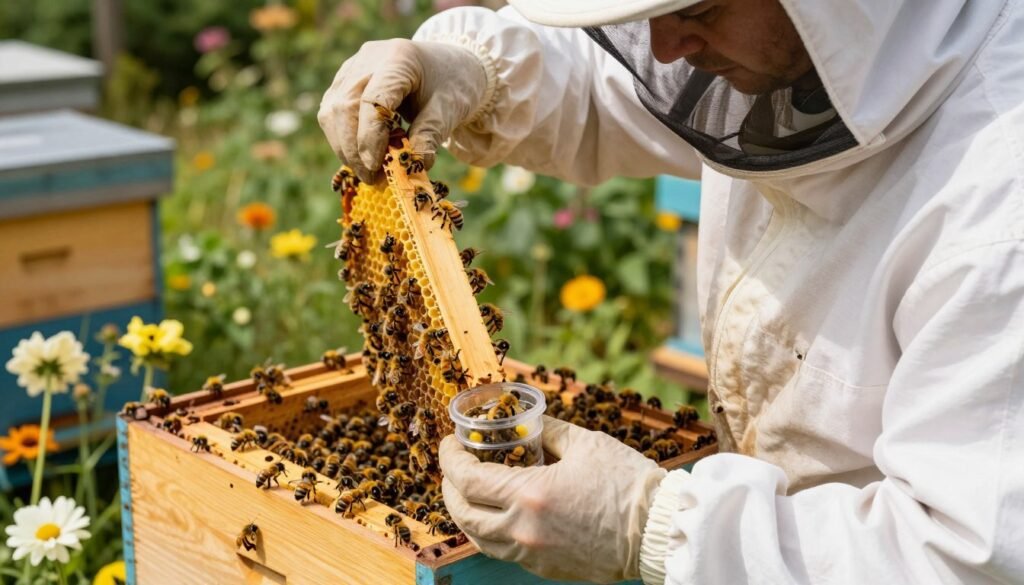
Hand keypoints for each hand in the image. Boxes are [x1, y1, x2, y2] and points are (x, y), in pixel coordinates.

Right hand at [318, 38, 487, 181]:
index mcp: (399, 58)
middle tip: (371, 178)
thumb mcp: (450, 109)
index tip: (375, 167)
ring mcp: (353, 67)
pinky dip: (343, 139)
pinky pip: (332, 112)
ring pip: (332, 111)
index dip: (369, 137)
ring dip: (344, 147)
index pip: (373, 100)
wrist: (448, 68)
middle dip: (352, 148)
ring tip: (367, 171)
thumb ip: (430, 133)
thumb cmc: (452, 87)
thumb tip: (413, 165)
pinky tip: (361, 157)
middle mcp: (369, 57)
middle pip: (344, 105)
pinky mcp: (345, 80)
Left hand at [440, 416, 667, 583]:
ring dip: (466, 513)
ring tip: (469, 492)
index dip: (449, 458)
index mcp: (529, 495)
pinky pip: (503, 552)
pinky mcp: (546, 567)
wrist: (659, 530)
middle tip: (454, 467)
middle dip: (449, 487)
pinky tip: (498, 514)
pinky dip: (490, 532)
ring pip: (479, 538)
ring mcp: (533, 554)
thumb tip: (524, 423)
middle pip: (463, 513)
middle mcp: (523, 530)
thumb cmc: (627, 482)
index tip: (449, 443)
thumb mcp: (584, 442)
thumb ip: (547, 431)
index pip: (466, 479)